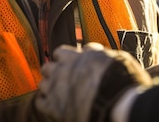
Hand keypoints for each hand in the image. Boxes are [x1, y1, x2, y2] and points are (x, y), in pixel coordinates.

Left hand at [35, 43, 152, 121]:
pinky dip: (46, 104)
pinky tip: (55, 106)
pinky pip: (40, 103)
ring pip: (43, 84)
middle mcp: (61, 71)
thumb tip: (90, 49)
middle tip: (63, 78)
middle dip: (54, 72)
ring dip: (49, 88)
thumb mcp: (111, 56)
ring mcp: (55, 90)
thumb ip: (96, 52)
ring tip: (59, 93)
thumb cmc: (118, 79)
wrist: (116, 102)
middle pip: (47, 67)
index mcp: (75, 57)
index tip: (69, 63)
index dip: (64, 58)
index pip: (59, 52)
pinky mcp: (53, 109)